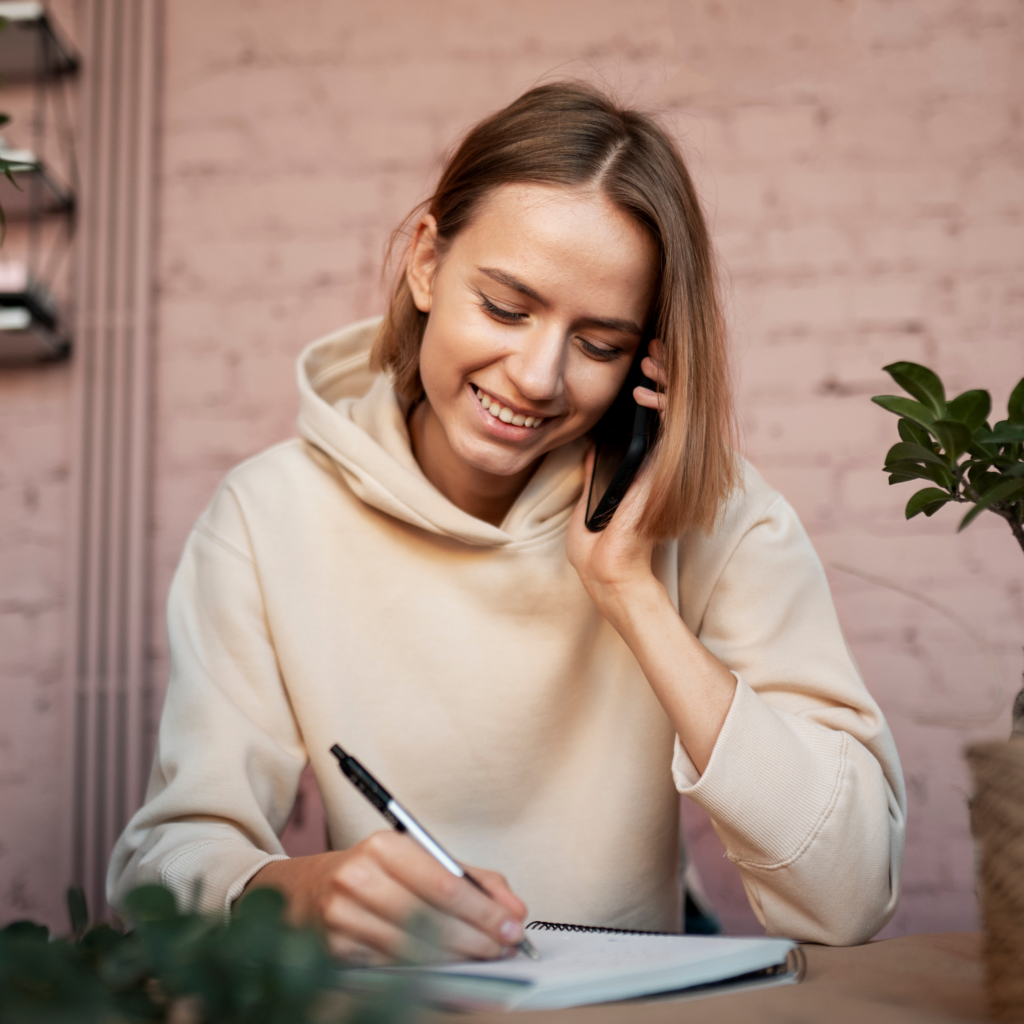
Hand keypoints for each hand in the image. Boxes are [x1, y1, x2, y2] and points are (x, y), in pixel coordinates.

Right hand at [245, 831, 527, 964]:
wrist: (306, 889)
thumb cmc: (376, 872)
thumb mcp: (420, 859)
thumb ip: (472, 880)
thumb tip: (515, 911)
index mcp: (383, 846)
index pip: (443, 883)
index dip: (483, 910)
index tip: (513, 926)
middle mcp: (358, 877)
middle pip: (429, 919)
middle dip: (475, 938)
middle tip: (505, 947)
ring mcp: (342, 917)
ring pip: (412, 949)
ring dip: (455, 959)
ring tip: (482, 958)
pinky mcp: (335, 951)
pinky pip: (391, 968)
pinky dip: (425, 972)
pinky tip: (447, 969)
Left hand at [565, 340, 667, 626]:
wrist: (606, 572)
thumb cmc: (596, 546)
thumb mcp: (590, 499)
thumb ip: (596, 471)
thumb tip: (593, 445)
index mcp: (639, 470)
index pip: (648, 421)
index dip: (646, 389)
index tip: (636, 365)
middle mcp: (657, 466)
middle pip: (666, 409)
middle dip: (661, 374)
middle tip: (651, 348)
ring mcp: (663, 469)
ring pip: (674, 413)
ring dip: (665, 380)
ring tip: (652, 358)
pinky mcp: (664, 474)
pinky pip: (670, 431)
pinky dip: (662, 405)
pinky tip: (647, 390)